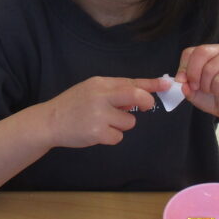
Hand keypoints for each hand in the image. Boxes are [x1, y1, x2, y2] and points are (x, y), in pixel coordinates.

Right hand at [42, 76, 163, 148]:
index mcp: (101, 83)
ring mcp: (99, 115)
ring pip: (129, 121)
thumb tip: (139, 96)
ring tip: (102, 123)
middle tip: (144, 107)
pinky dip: (111, 137)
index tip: (168, 84)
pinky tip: (97, 132)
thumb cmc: (73, 105)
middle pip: (136, 96)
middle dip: (146, 102)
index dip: (152, 83)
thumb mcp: (91, 90)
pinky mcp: (97, 133)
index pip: (131, 81)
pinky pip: (118, 136)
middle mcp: (101, 96)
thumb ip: (114, 91)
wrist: (50, 121)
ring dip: (120, 124)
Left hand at [176, 44, 218, 119]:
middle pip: (201, 53)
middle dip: (194, 74)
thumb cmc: (211, 97)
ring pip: (210, 69)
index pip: (189, 52)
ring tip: (212, 90)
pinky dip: (217, 90)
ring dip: (207, 86)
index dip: (183, 68)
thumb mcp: (192, 92)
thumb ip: (185, 85)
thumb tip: (180, 79)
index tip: (182, 81)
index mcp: (206, 52)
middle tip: (196, 87)